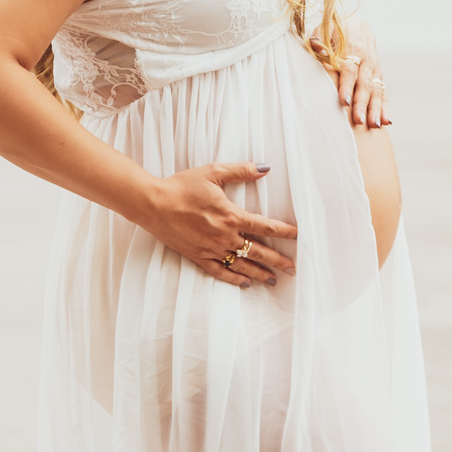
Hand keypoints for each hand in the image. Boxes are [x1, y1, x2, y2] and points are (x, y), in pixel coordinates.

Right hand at [138, 162, 297, 288]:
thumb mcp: (213, 172)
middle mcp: (225, 236)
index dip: (285, 232)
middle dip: (278, 260)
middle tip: (293, 269)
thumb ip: (241, 171)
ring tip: (275, 280)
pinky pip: (220, 271)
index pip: (266, 227)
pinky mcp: (198, 256)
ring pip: (242, 265)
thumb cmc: (182, 186)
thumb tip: (265, 167)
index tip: (298, 236)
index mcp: (231, 215)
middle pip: (258, 251)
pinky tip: (245, 283)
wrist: (154, 204)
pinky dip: (234, 278)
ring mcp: (211, 249)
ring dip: (260, 273)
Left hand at [312, 16, 391, 128]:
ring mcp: (374, 70)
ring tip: (375, 125)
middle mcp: (366, 61)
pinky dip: (385, 106)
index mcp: (352, 49)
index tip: (344, 101)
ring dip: (376, 108)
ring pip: (376, 90)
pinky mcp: (377, 76)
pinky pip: (383, 92)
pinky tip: (387, 121)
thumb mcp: (325, 29)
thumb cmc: (335, 30)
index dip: (347, 86)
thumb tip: (316, 46)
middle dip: (362, 104)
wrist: (356, 24)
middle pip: (364, 85)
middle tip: (360, 121)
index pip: (349, 70)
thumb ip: (319, 39)